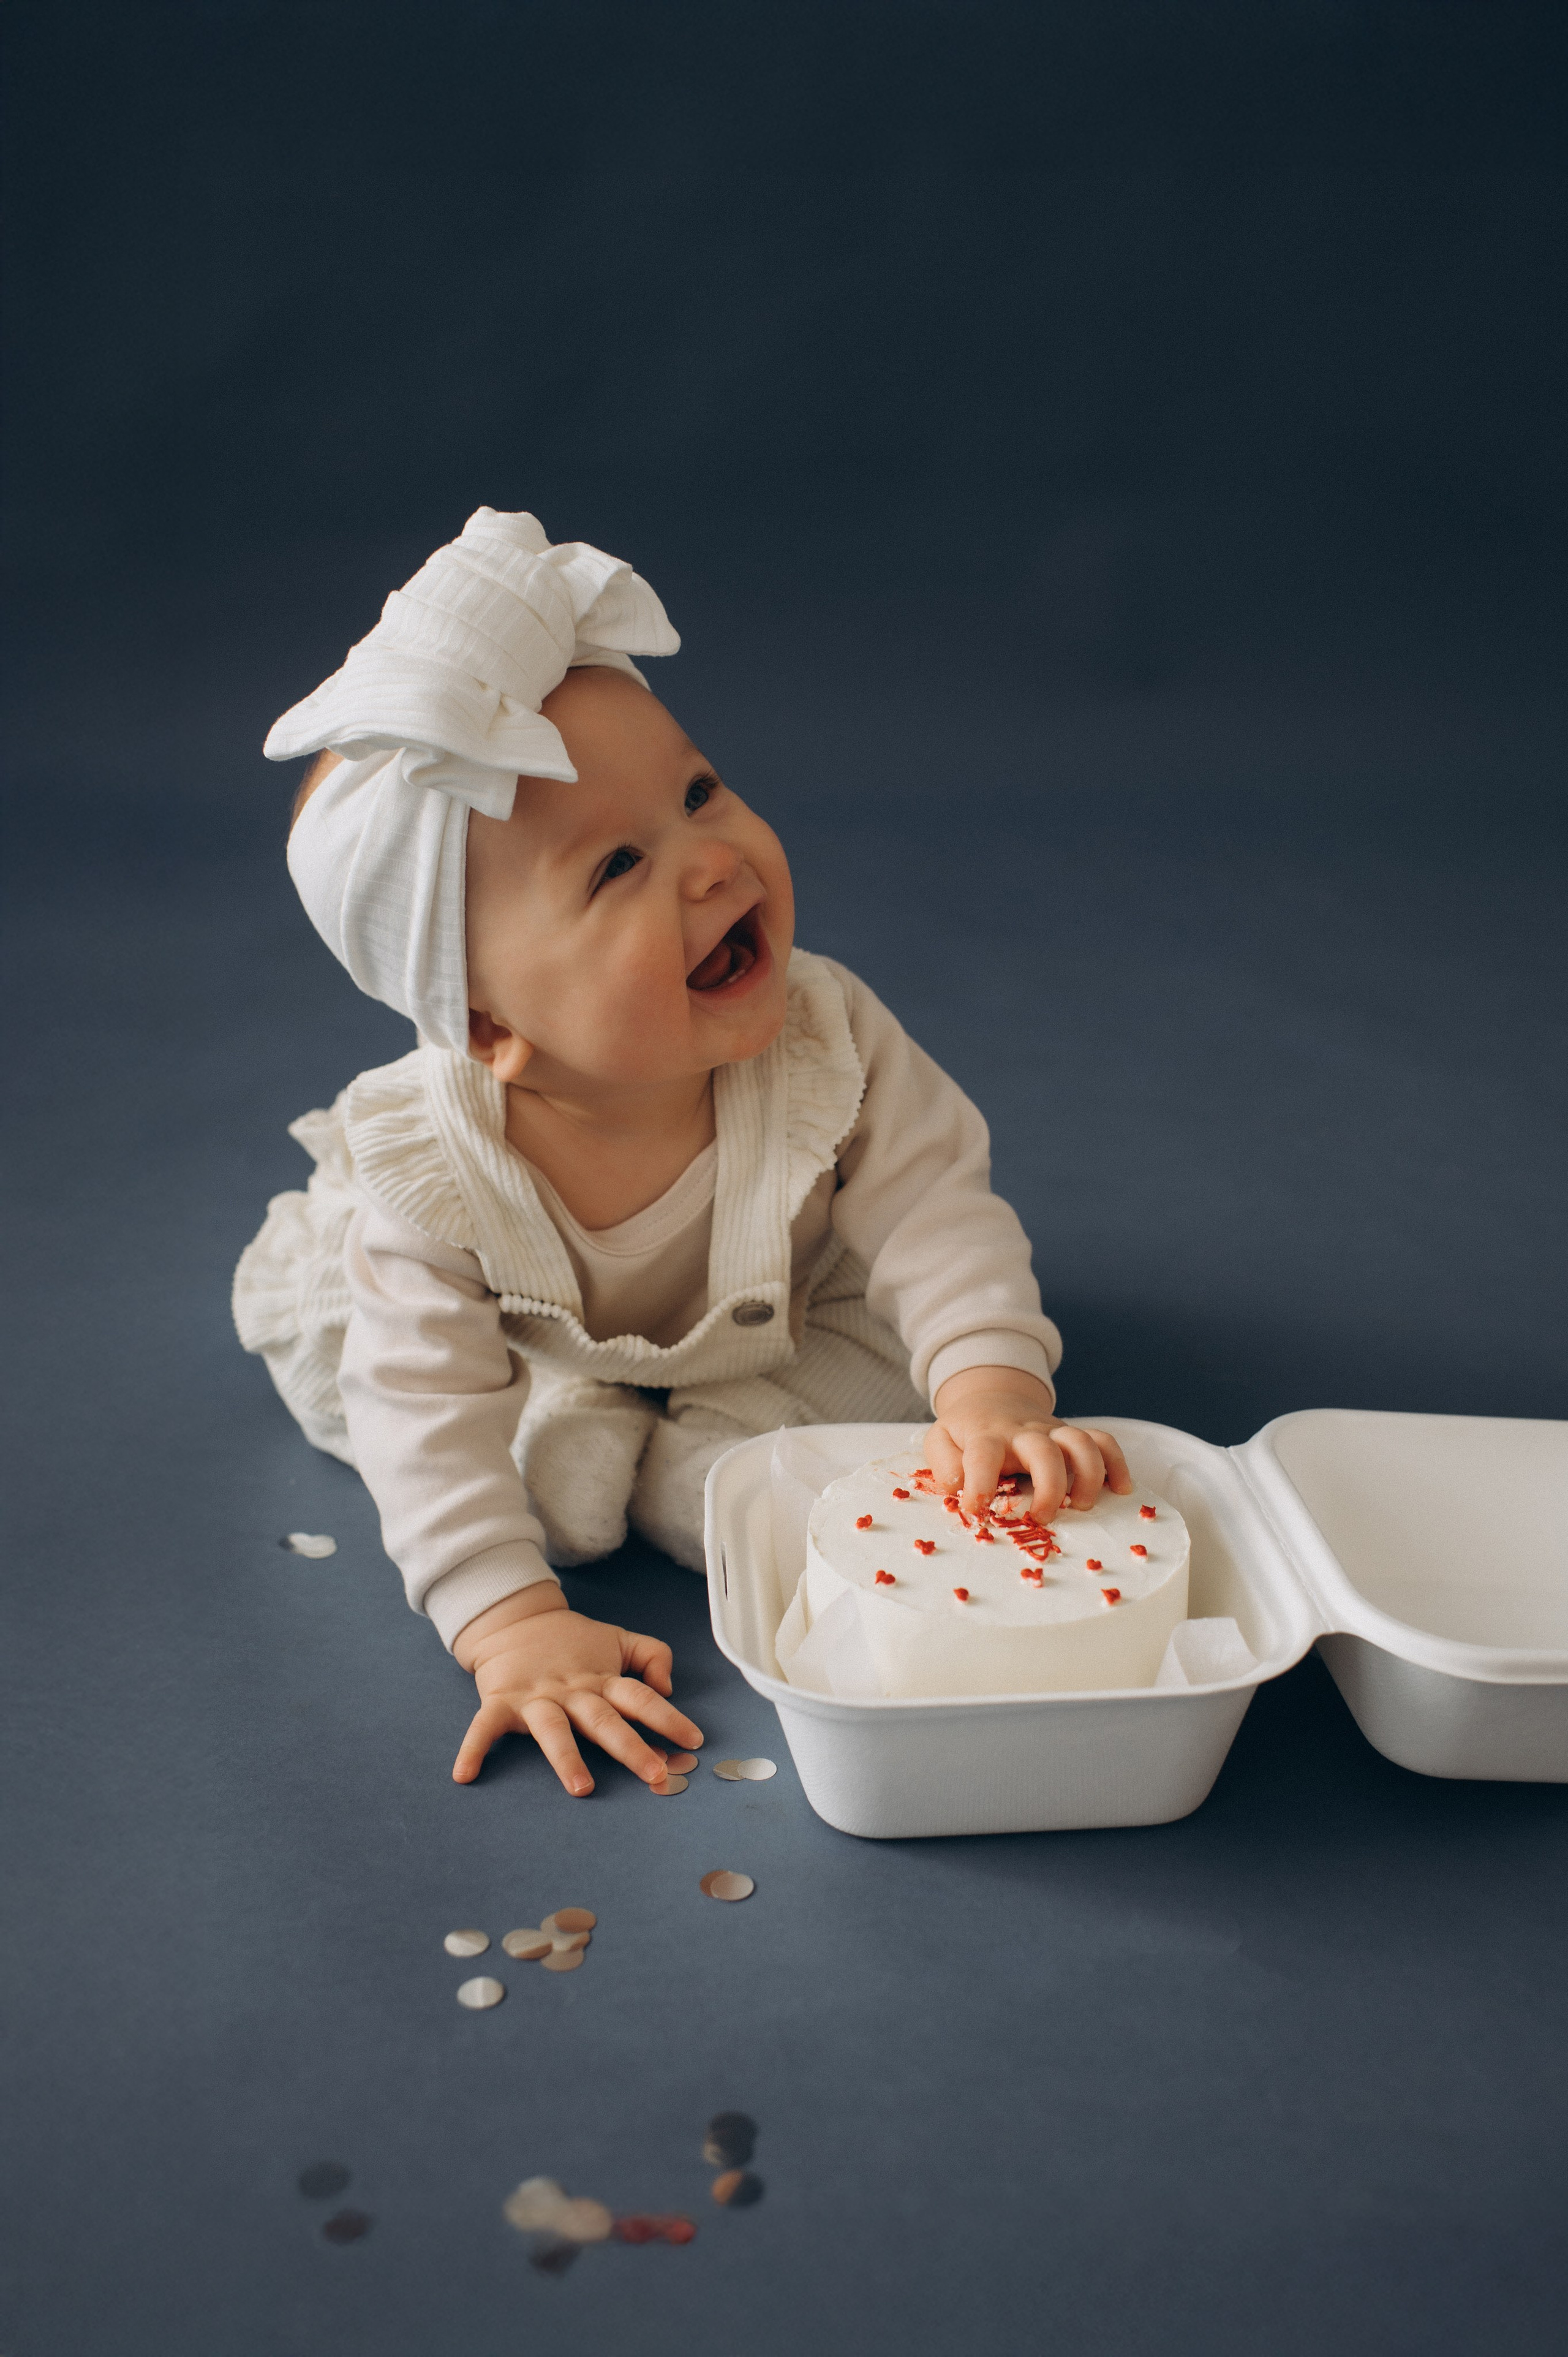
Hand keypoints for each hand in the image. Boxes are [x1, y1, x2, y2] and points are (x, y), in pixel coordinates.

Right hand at [450, 1584, 702, 1794]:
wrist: (515, 1621)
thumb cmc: (572, 1642)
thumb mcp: (618, 1640)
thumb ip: (652, 1656)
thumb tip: (668, 1687)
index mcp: (602, 1678)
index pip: (641, 1697)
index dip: (667, 1717)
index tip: (692, 1740)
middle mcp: (572, 1690)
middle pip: (603, 1719)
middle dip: (630, 1747)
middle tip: (654, 1773)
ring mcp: (535, 1697)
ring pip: (553, 1729)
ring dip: (567, 1757)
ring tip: (581, 1787)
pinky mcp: (500, 1702)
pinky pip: (484, 1727)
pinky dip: (474, 1748)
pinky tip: (465, 1774)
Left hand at [928, 1366, 1131, 1517]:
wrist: (992, 1400)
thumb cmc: (967, 1431)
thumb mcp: (941, 1441)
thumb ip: (944, 1463)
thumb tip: (958, 1486)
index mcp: (987, 1435)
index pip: (983, 1454)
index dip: (979, 1482)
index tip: (976, 1510)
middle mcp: (1023, 1432)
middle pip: (1043, 1448)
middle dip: (1048, 1485)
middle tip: (1043, 1518)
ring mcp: (1052, 1432)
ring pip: (1080, 1441)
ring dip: (1088, 1474)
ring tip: (1082, 1506)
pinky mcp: (1071, 1438)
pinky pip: (1103, 1441)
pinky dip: (1117, 1464)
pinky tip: (1121, 1489)